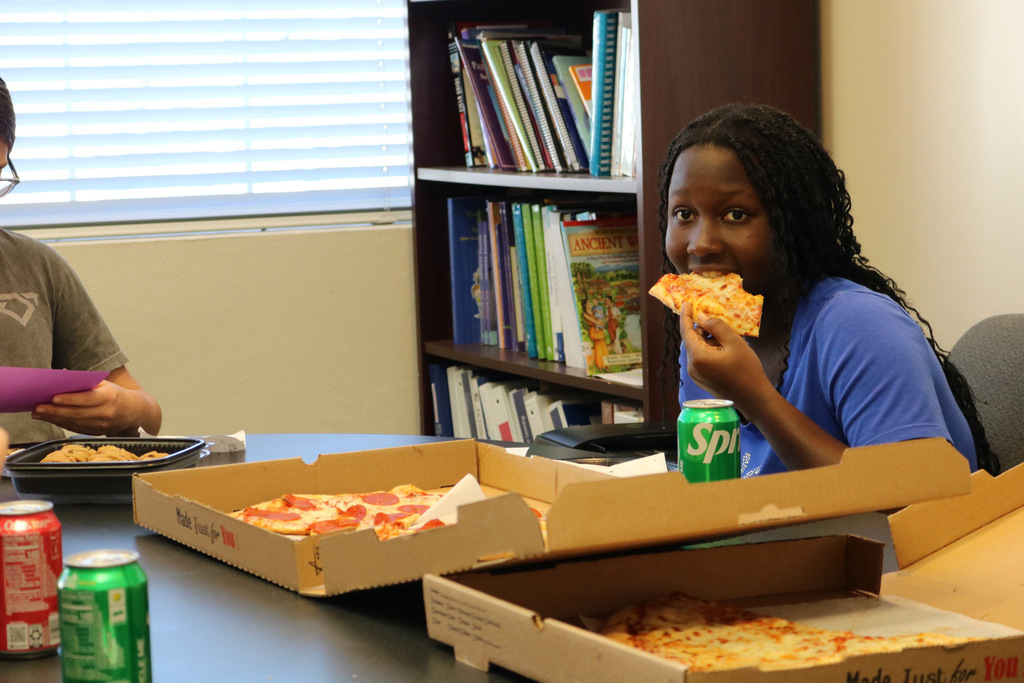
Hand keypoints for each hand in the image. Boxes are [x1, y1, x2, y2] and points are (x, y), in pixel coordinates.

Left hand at [30, 366, 161, 436]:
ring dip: (54, 418)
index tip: (54, 397)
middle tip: (38, 407)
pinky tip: (50, 418)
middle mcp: (106, 412)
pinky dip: (61, 423)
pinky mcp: (96, 433)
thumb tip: (61, 375)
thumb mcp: (104, 384)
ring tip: (38, 413)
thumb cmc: (115, 394)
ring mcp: (101, 425)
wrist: (134, 411)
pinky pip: (76, 428)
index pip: (87, 399)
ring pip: (74, 422)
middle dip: (55, 410)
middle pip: (77, 413)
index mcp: (109, 397)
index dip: (70, 399)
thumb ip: (84, 381)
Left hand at [679, 303, 770, 410]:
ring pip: (698, 350)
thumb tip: (703, 317)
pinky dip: (710, 350)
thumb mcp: (734, 343)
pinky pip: (702, 359)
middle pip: (693, 340)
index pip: (686, 331)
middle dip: (703, 329)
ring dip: (709, 340)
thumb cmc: (747, 370)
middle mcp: (692, 367)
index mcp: (697, 357)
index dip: (686, 316)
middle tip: (719, 321)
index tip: (687, 302)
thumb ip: (717, 327)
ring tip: (728, 339)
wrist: (754, 399)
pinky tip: (726, 351)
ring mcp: (696, 375)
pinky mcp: (703, 380)